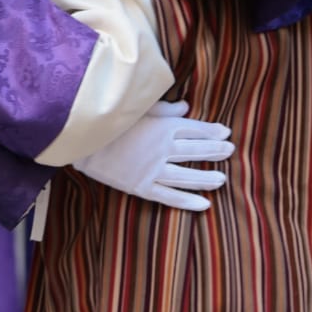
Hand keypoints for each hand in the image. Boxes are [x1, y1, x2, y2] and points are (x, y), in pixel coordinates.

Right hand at [76, 102, 236, 212]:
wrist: (81, 141)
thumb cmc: (109, 121)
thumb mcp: (137, 109)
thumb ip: (164, 109)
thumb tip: (186, 107)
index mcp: (163, 127)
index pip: (195, 129)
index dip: (212, 131)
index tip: (226, 133)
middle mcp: (163, 149)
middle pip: (196, 151)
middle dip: (215, 151)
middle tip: (231, 151)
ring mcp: (153, 170)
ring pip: (187, 176)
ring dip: (206, 178)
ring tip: (222, 179)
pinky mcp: (142, 187)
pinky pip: (169, 197)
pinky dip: (187, 202)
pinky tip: (204, 204)